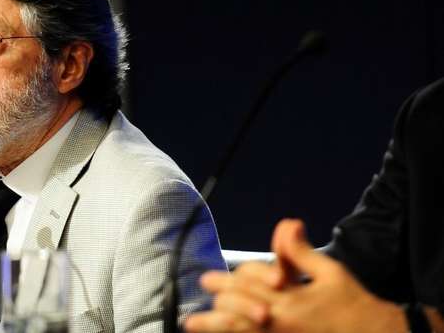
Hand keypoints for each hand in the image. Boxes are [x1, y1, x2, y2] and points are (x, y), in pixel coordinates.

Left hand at [185, 219, 407, 332]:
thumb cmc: (353, 303)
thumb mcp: (330, 272)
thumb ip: (301, 252)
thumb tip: (287, 224)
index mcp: (289, 301)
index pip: (248, 287)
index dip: (225, 282)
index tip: (205, 280)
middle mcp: (280, 323)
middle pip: (237, 313)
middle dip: (215, 307)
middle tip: (194, 304)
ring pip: (240, 332)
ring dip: (217, 328)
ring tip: (192, 325)